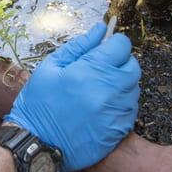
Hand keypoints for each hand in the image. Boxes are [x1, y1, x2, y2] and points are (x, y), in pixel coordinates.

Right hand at [4, 22, 140, 170]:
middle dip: (121, 61)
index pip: (121, 46)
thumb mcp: (51, 67)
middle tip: (102, 67)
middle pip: (133, 66)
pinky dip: (120, 103)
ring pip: (133, 88)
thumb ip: (79, 46)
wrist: (37, 142)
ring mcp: (117, 112)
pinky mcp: (120, 130)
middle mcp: (110, 91)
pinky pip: (130, 108)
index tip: (105, 47)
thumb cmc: (39, 102)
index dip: (114, 43)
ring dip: (121, 82)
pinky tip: (100, 105)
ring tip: (98, 88)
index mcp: (91, 71)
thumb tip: (100, 29)